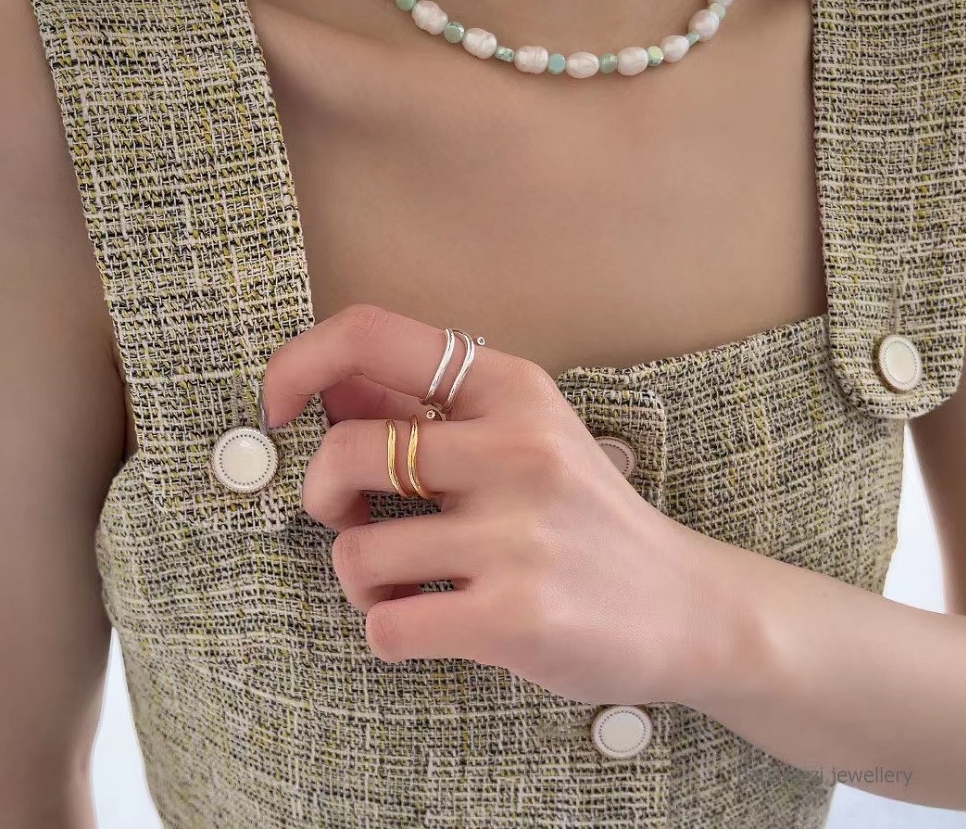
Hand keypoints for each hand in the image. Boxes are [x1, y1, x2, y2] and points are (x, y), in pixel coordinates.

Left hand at [262, 304, 747, 707]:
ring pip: (355, 551)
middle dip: (319, 494)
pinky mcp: (515, 617)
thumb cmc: (584, 515)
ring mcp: (518, 533)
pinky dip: (389, 632)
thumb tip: (325, 386)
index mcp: (513, 387)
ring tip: (408, 582)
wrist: (687, 607)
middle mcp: (516, 447)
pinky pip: (386, 625)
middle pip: (344, 452)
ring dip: (361, 578)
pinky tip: (430, 623)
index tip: (277, 407)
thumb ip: (429, 408)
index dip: (298, 364)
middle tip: (346, 515)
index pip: (371, 334)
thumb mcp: (525, 433)